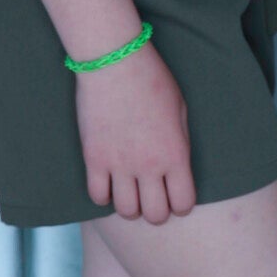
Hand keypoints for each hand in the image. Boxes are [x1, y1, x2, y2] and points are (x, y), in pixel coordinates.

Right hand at [75, 44, 195, 221]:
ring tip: (130, 192)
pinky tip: (109, 182)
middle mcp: (149, 165)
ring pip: (126, 211)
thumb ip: (180, 141)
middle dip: (156, 212)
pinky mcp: (94, 159)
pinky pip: (97, 196)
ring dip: (131, 207)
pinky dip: (104, 195)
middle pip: (155, 215)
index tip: (176, 197)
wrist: (115, 61)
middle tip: (153, 198)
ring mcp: (119, 164)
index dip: (181, 205)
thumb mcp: (180, 108)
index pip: (182, 203)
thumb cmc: (152, 79)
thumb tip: (176, 164)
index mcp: (175, 154)